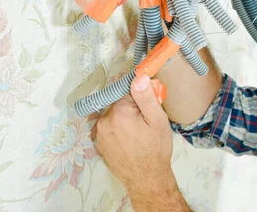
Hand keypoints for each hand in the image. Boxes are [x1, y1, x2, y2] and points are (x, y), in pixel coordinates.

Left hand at [95, 74, 174, 196]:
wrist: (147, 179)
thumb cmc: (155, 149)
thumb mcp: (157, 120)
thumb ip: (146, 97)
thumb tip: (139, 77)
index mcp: (118, 112)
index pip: (129, 91)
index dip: (141, 97)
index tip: (150, 105)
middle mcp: (104, 121)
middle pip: (120, 104)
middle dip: (133, 108)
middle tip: (147, 122)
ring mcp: (100, 134)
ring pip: (115, 116)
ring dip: (126, 120)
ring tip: (139, 134)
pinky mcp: (100, 145)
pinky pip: (111, 129)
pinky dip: (120, 131)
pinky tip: (131, 141)